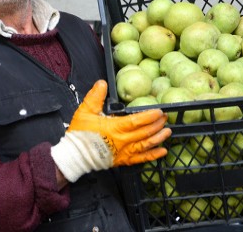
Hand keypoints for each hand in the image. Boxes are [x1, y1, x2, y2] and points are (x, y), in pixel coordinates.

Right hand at [51, 80, 170, 181]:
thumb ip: (95, 96)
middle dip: (157, 125)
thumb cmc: (80, 134)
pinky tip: (163, 151)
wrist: (75, 156)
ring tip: (168, 131)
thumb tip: (102, 82)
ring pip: (146, 145)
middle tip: (165, 118)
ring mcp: (125, 152)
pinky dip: (153, 155)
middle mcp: (123, 141)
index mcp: (115, 128)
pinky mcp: (123, 161)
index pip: (137, 121)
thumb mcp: (85, 111)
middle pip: (145, 132)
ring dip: (158, 138)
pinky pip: (141, 158)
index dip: (149, 116)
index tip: (159, 111)